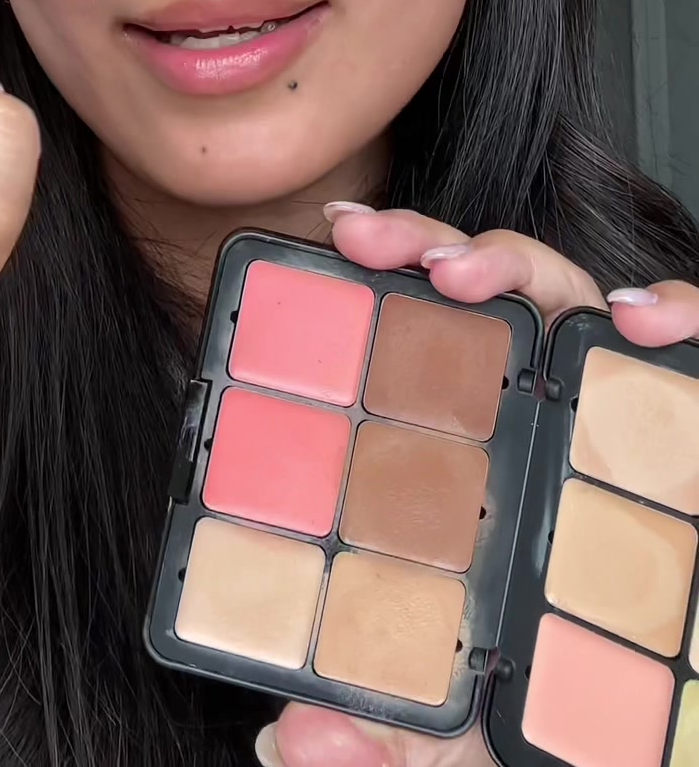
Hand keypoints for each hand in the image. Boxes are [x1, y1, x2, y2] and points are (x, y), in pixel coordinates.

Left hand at [257, 207, 698, 766]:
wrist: (653, 706)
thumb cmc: (565, 699)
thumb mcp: (469, 733)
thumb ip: (390, 739)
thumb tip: (296, 743)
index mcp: (478, 453)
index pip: (419, 344)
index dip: (376, 279)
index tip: (333, 242)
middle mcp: (540, 407)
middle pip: (474, 292)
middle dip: (418, 240)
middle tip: (366, 240)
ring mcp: (614, 404)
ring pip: (563, 290)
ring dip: (511, 260)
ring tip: (461, 271)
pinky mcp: (689, 416)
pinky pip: (690, 338)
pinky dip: (677, 312)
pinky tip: (641, 317)